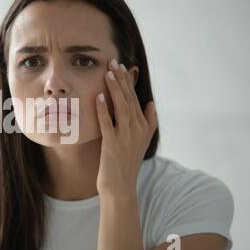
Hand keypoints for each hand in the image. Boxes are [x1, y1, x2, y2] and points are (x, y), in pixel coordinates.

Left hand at [95, 59, 157, 196]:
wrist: (120, 186)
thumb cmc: (126, 163)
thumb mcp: (141, 141)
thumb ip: (148, 122)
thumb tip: (151, 103)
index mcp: (143, 127)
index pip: (135, 99)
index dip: (128, 82)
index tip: (122, 67)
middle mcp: (137, 130)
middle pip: (129, 100)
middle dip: (121, 80)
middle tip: (114, 62)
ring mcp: (125, 138)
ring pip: (121, 108)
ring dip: (115, 90)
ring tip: (108, 73)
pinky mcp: (113, 145)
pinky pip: (108, 124)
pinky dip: (104, 110)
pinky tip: (98, 97)